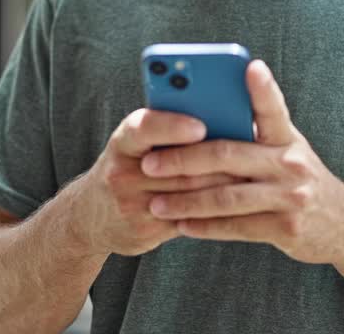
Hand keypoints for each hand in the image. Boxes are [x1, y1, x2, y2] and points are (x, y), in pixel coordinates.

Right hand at [75, 108, 245, 256]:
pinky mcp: (144, 231)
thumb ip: (167, 128)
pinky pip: (187, 219)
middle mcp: (122, 171)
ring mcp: (131, 204)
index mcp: (123, 140)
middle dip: (216, 158)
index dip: (172, 126)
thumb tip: (221, 112)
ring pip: (188, 193)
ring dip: (223, 184)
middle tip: (251, 151)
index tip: (201, 125)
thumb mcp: (135, 142)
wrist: (89, 217)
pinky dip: (214, 210)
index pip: (144, 127)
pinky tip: (238, 203)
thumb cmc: (128, 166)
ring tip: (254, 174)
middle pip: (177, 165)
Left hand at [139, 60, 343, 264]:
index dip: (262, 88)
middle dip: (184, 159)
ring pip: (226, 197)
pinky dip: (204, 227)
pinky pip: (235, 227)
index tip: (250, 66)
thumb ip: (254, 134)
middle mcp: (292, 163)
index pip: (273, 108)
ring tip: (155, 203)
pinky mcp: (286, 228)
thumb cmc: (299, 179)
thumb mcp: (287, 150)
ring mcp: (291, 197)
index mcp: (288, 138)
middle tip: (149, 164)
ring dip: (186, 201)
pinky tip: (180, 225)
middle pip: (229, 156)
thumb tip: (200, 114)